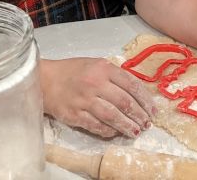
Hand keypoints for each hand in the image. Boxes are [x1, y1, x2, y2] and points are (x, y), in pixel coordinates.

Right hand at [41, 57, 155, 137]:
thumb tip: (136, 91)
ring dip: (127, 126)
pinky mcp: (75, 114)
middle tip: (146, 123)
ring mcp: (85, 100)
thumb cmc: (72, 71)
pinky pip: (97, 126)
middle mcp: (95, 83)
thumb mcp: (95, 64)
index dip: (145, 99)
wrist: (44, 80)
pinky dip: (109, 131)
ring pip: (112, 116)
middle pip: (124, 102)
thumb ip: (114, 75)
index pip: (131, 84)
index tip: (152, 109)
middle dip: (139, 115)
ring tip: (136, 131)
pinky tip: (116, 133)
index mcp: (103, 68)